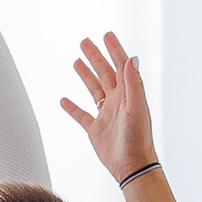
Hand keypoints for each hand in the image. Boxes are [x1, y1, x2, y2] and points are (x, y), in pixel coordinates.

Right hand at [60, 33, 156, 185]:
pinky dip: (72, 107)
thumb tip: (132, 58)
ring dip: (85, 75)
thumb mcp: (136, 107)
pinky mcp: (96, 129)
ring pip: (94, 89)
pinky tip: (63, 100)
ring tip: (76, 62)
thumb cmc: (138, 138)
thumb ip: (134, 83)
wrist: (132, 166)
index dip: (114, 49)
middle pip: (105, 73)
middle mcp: (117, 101)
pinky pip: (82, 115)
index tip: (107, 35)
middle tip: (84, 42)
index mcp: (128, 93)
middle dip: (95, 57)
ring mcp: (106, 114)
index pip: (121, 65)